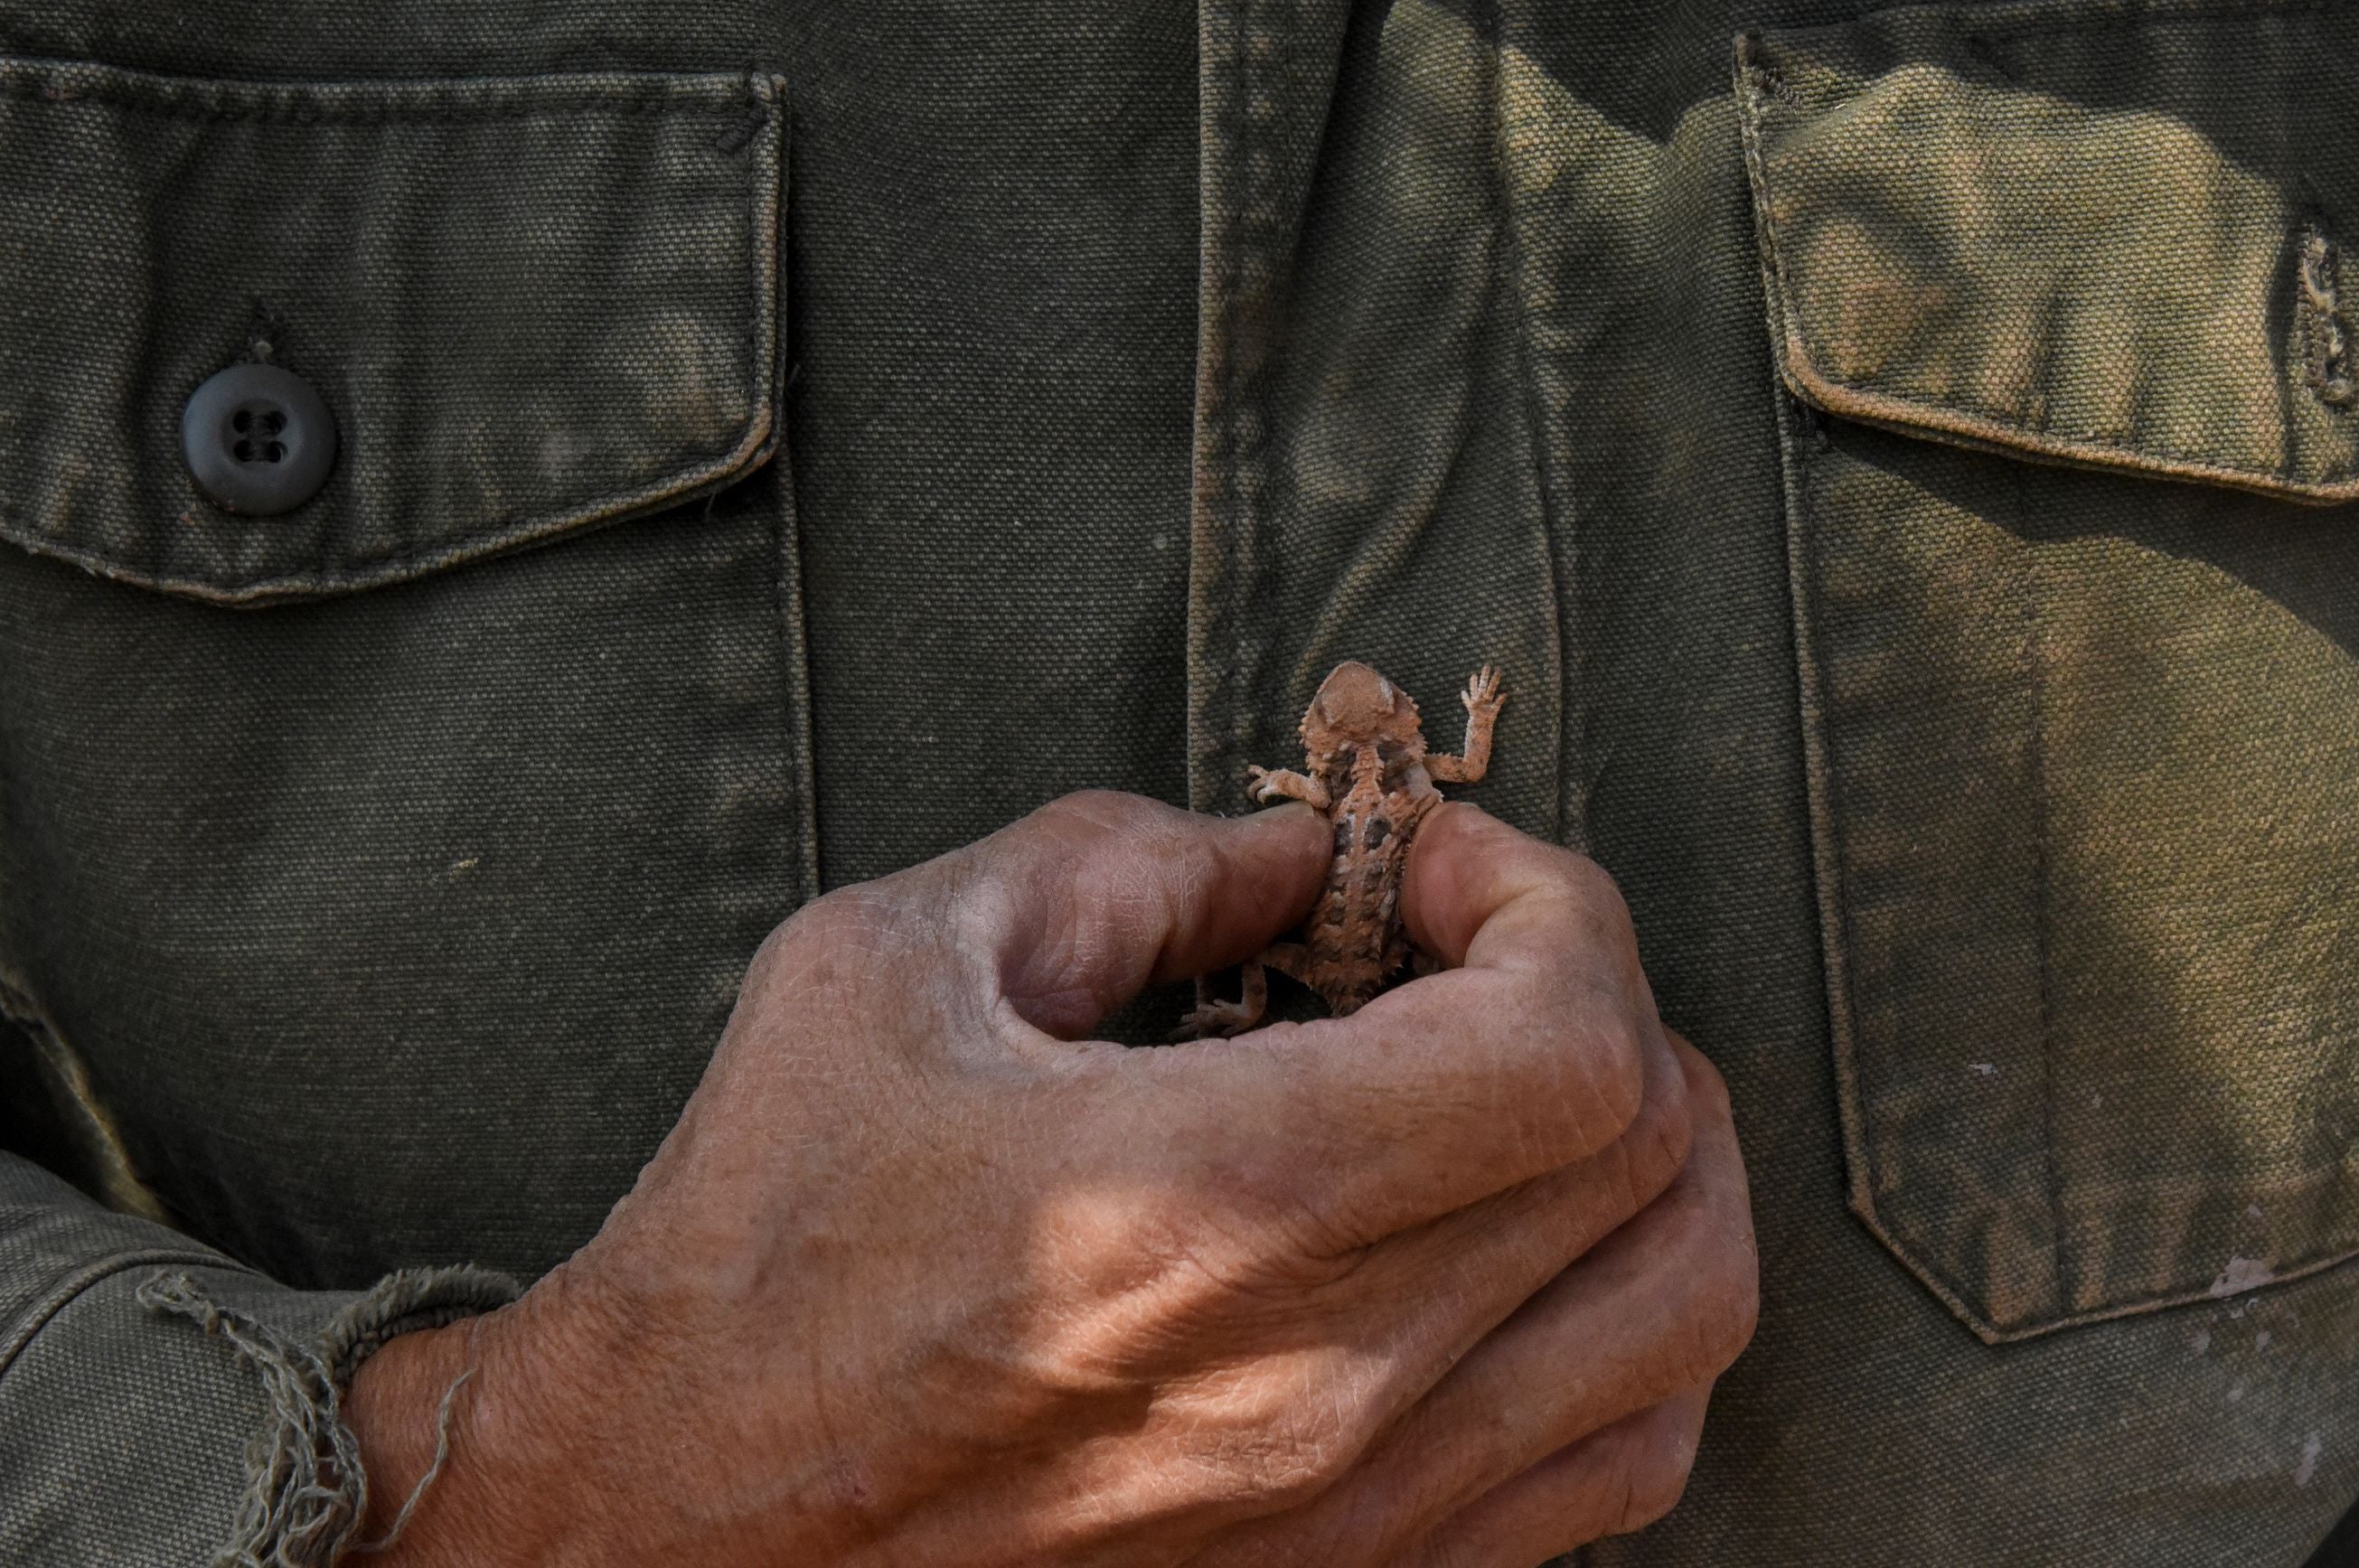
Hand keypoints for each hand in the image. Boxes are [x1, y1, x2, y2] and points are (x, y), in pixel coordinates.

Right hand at [344, 792, 1755, 1564]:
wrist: (673, 1535)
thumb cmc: (757, 1244)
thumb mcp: (891, 967)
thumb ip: (1128, 861)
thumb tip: (1306, 857)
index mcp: (1210, 1210)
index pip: (1567, 1046)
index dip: (1550, 905)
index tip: (1436, 870)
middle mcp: (1324, 1389)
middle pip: (1649, 1151)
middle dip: (1597, 987)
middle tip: (1462, 945)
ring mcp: (1362, 1520)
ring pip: (1685, 1309)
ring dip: (1653, 1148)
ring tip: (1525, 1078)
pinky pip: (1626, 1457)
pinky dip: (1633, 1316)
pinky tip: (1519, 1243)